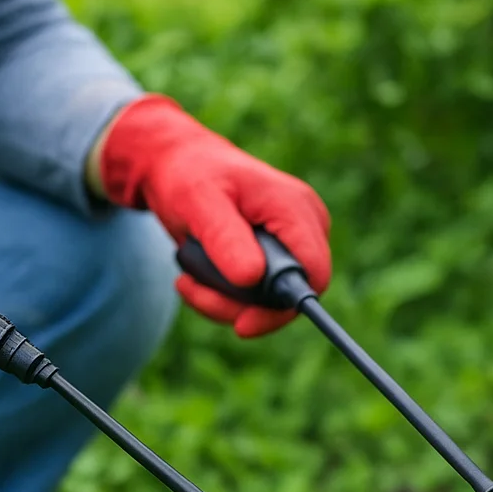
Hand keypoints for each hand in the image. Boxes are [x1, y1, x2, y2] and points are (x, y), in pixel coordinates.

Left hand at [96, 95, 330, 336]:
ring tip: (186, 280)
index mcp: (294, 208)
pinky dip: (223, 297)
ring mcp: (291, 242)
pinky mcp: (275, 256)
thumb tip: (252, 278)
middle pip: (290, 295)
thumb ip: (225, 239)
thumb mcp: (198, 202)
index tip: (241, 325)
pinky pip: (257, 296)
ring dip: (224, 303)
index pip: (314, 274)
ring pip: (270, 302)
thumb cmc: (188, 175)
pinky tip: (194, 278)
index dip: (283, 308)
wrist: (178, 166)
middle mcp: (303, 226)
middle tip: (190, 289)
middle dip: (239, 306)